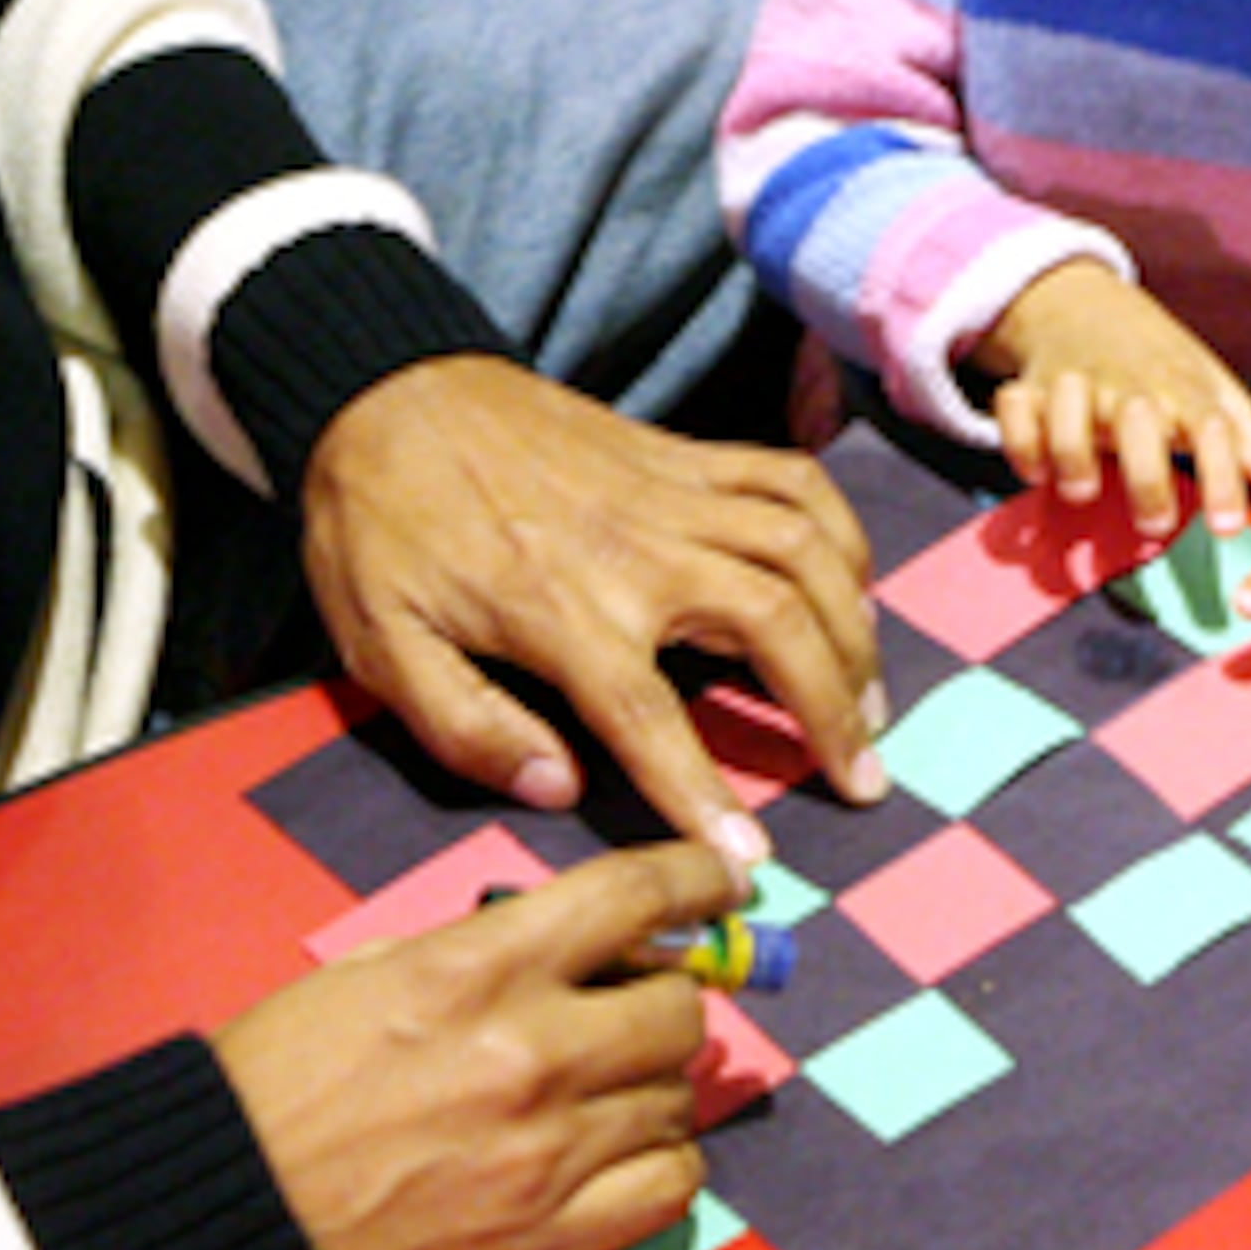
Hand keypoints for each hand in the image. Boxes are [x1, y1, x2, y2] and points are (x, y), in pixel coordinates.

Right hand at [216, 840, 729, 1249]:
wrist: (226, 1220)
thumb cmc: (277, 1090)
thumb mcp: (371, 972)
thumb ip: (483, 950)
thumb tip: (577, 942)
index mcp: (479, 970)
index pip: (635, 897)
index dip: (696, 879)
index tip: (720, 881)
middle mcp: (531, 1053)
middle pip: (679, 1010)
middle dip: (665, 1002)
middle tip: (630, 1012)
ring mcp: (549, 1152)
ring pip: (680, 1099)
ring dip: (654, 1087)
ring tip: (604, 1092)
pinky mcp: (552, 1240)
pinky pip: (673, 1187)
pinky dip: (661, 1166)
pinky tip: (619, 1156)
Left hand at [298, 356, 882, 891]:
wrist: (390, 392)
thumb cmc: (381, 529)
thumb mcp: (380, 643)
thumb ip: (465, 726)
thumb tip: (558, 790)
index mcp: (558, 608)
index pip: (650, 718)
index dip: (705, 793)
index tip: (750, 857)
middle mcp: (636, 548)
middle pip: (772, 621)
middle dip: (832, 706)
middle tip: (863, 775)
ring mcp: (671, 491)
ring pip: (802, 549)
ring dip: (854, 626)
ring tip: (869, 699)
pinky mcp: (685, 453)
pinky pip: (790, 478)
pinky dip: (840, 530)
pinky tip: (852, 586)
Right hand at [976, 260, 1250, 538]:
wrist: (1086, 304)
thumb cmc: (1168, 370)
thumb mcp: (1221, 402)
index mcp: (1187, 395)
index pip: (1214, 432)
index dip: (1223, 479)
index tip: (1227, 528)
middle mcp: (1133, 390)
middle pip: (1139, 425)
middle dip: (1145, 474)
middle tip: (1156, 524)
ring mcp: (1079, 386)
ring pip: (1068, 413)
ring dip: (1072, 453)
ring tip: (1084, 492)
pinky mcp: (1030, 389)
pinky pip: (1014, 410)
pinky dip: (1019, 438)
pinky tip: (1035, 469)